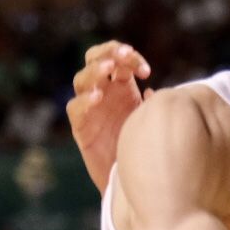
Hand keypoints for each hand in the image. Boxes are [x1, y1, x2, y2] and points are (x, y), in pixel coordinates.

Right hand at [68, 41, 152, 189]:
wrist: (131, 178)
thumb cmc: (143, 144)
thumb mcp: (152, 118)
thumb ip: (153, 104)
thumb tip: (154, 93)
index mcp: (121, 84)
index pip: (119, 58)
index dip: (131, 58)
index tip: (146, 72)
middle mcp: (103, 91)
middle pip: (94, 58)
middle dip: (108, 52)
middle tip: (124, 55)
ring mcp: (89, 108)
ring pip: (82, 79)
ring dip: (95, 70)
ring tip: (109, 68)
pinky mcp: (80, 127)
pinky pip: (75, 108)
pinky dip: (85, 100)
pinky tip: (98, 98)